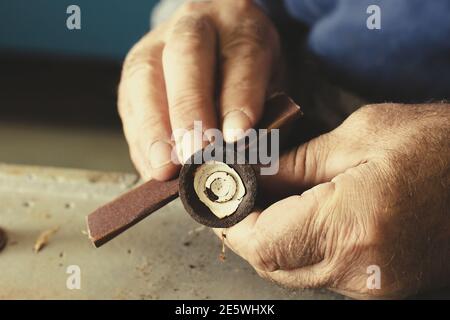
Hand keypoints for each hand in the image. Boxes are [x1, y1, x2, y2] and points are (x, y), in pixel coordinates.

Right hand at [118, 0, 280, 180]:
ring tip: (164, 165)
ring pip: (145, 75)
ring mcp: (157, 45)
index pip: (241, 55)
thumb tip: (245, 155)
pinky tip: (151, 165)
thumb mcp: (269, 83)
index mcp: (240, 25)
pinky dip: (140, 139)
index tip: (238, 136)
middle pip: (187, 56)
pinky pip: (129, 101)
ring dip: (154, 127)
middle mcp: (195, 26)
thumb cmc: (247, 71)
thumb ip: (264, 112)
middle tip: (195, 151)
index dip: (239, 97)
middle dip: (189, 108)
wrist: (216, 43)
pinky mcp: (134, 70)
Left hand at [214, 103, 449, 298]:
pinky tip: (303, 219)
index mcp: (352, 226)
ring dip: (272, 241)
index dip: (233, 221)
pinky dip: (300, 250)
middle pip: (272, 264)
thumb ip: (296, 163)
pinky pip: (321, 273)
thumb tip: (254, 175)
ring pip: (293, 273)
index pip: (263, 242)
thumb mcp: (360, 136)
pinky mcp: (382, 285)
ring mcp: (373, 285)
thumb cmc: (439, 146)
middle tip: (242, 196)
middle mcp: (360, 269)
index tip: (225, 198)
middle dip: (247, 231)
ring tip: (271, 203)